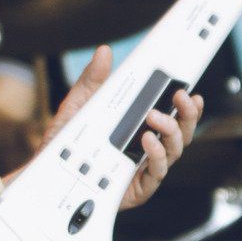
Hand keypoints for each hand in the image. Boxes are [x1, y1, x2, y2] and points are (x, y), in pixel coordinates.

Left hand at [41, 47, 202, 210]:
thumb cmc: (67, 143)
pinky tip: (147, 140)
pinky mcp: (139, 187)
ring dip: (170, 130)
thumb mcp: (78, 106)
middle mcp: (147, 147)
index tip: (191, 90)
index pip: (173, 115)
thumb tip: (103, 53)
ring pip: (175, 149)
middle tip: (180, 96)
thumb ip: (92, 81)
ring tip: (154, 117)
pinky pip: (158, 171)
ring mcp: (145, 168)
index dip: (188, 105)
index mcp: (140, 127)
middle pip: (182, 132)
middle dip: (187, 113)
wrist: (50, 174)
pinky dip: (156, 154)